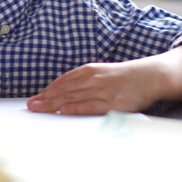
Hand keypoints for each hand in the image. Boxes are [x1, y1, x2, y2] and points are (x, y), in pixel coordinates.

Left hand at [26, 59, 160, 115]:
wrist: (151, 76)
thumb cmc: (124, 77)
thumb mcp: (101, 74)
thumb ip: (84, 82)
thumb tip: (65, 93)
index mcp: (89, 71)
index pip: (63, 81)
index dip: (47, 91)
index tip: (34, 98)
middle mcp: (93, 79)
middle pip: (65, 90)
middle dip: (46, 98)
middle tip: (30, 105)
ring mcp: (103, 90)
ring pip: (74, 97)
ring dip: (54, 103)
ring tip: (39, 108)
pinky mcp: (114, 103)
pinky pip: (91, 106)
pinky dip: (76, 108)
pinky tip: (64, 110)